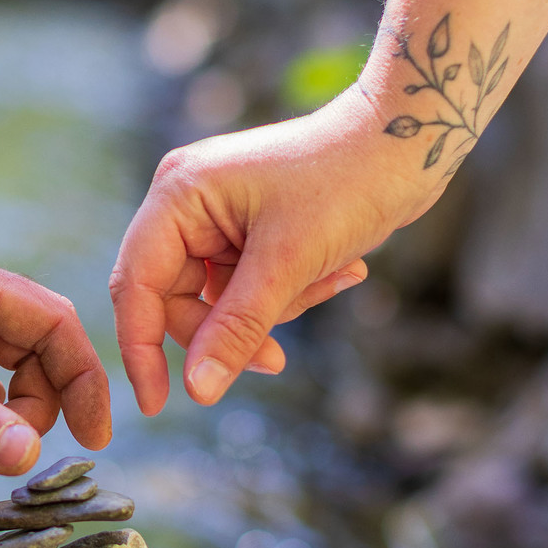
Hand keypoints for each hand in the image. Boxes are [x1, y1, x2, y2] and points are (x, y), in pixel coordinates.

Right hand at [111, 90, 440, 413]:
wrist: (410, 142)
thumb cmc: (347, 182)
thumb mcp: (288, 263)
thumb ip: (236, 329)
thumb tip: (197, 391)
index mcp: (179, 194)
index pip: (137, 285)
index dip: (141, 347)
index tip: (156, 404)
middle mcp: (188, 203)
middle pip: (178, 299)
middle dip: (233, 331)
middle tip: (277, 360)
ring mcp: (219, 216)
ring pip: (221, 300)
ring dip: (277, 308)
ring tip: (335, 277)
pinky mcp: (250, 229)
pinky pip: (252, 288)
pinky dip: (292, 292)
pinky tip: (342, 271)